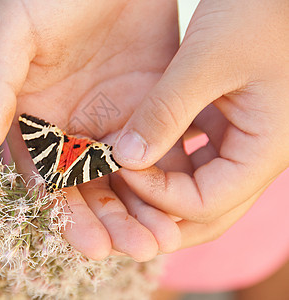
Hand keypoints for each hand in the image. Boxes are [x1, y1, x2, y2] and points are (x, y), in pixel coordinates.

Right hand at [0, 0, 180, 259]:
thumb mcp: (10, 34)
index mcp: (35, 122)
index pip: (46, 181)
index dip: (66, 216)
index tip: (90, 244)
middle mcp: (72, 131)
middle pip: (88, 191)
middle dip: (110, 224)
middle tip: (136, 250)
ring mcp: (112, 123)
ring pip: (126, 181)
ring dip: (142, 213)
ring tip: (161, 242)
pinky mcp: (149, 111)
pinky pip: (159, 155)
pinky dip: (169, 183)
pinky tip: (182, 208)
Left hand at [113, 0, 288, 246]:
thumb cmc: (258, 11)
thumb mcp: (207, 61)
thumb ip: (166, 112)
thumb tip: (125, 159)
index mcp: (265, 151)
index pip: (205, 204)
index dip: (158, 195)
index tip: (122, 165)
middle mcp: (258, 157)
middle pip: (207, 212)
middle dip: (161, 214)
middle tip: (118, 206)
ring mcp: (246, 144)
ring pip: (202, 189)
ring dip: (163, 192)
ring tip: (124, 182)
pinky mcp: (231, 127)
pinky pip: (198, 160)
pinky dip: (170, 163)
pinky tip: (141, 150)